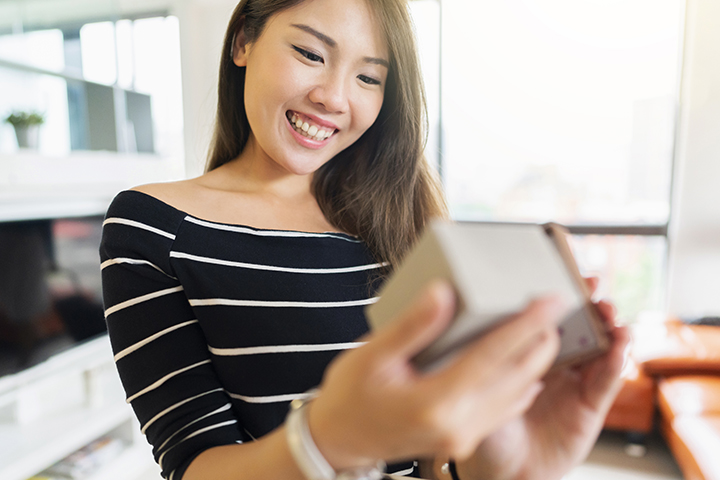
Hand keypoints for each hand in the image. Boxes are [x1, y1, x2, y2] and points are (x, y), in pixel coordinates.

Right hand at [306, 281, 567, 469]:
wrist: (339, 440)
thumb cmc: (350, 395)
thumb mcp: (373, 355)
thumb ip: (413, 325)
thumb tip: (445, 293)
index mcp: (436, 401)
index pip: (493, 355)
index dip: (526, 324)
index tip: (552, 300)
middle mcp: (457, 423)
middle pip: (516, 377)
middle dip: (542, 342)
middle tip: (556, 309)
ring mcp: (462, 436)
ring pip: (516, 395)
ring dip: (535, 362)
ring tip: (545, 331)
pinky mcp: (462, 440)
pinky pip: (504, 410)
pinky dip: (521, 385)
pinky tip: (527, 370)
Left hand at [458, 277, 630, 479]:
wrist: (502, 469)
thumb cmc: (485, 424)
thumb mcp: (475, 382)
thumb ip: (476, 353)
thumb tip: (459, 310)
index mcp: (526, 352)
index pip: (546, 315)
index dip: (557, 292)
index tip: (564, 268)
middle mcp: (554, 362)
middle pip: (578, 325)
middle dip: (587, 301)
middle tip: (591, 282)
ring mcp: (575, 382)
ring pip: (598, 347)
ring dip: (608, 325)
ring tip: (609, 311)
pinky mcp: (590, 405)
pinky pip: (606, 380)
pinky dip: (616, 361)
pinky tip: (620, 345)